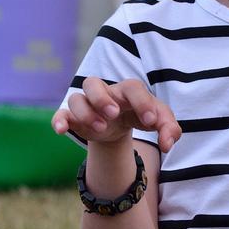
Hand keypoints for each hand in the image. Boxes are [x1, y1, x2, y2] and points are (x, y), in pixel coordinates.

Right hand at [51, 77, 181, 150]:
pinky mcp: (74, 119)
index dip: (142, 102)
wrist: (118, 126)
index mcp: (127, 91)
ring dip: (85, 112)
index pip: (133, 87)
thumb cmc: (139, 116)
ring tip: (101, 127)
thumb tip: (168, 144)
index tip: (151, 122)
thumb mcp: (158, 121)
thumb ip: (169, 129)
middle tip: (114, 114)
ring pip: (76, 98)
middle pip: (94, 83)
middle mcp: (104, 93)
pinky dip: (59, 120)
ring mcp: (87, 105)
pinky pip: (61, 114)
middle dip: (102, 99)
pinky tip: (62, 130)